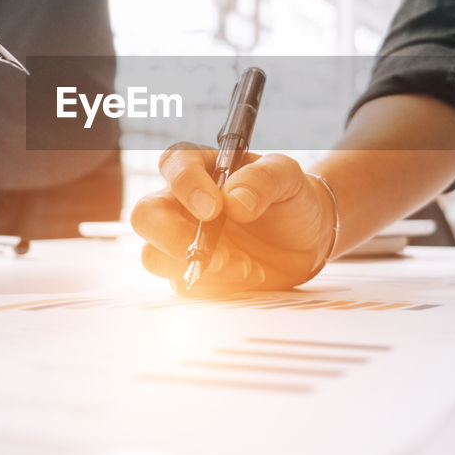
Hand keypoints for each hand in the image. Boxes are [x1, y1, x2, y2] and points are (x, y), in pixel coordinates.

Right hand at [131, 143, 335, 295]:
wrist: (308, 238)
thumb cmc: (291, 197)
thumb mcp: (287, 176)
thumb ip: (263, 179)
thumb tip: (235, 201)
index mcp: (201, 167)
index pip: (174, 166)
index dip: (186, 186)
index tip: (214, 209)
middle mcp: (182, 203)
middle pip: (146, 216)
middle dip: (173, 238)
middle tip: (218, 255)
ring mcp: (183, 240)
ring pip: (154, 257)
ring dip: (197, 269)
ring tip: (245, 267)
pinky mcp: (192, 272)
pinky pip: (181, 286)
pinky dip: (213, 287)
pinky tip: (248, 275)